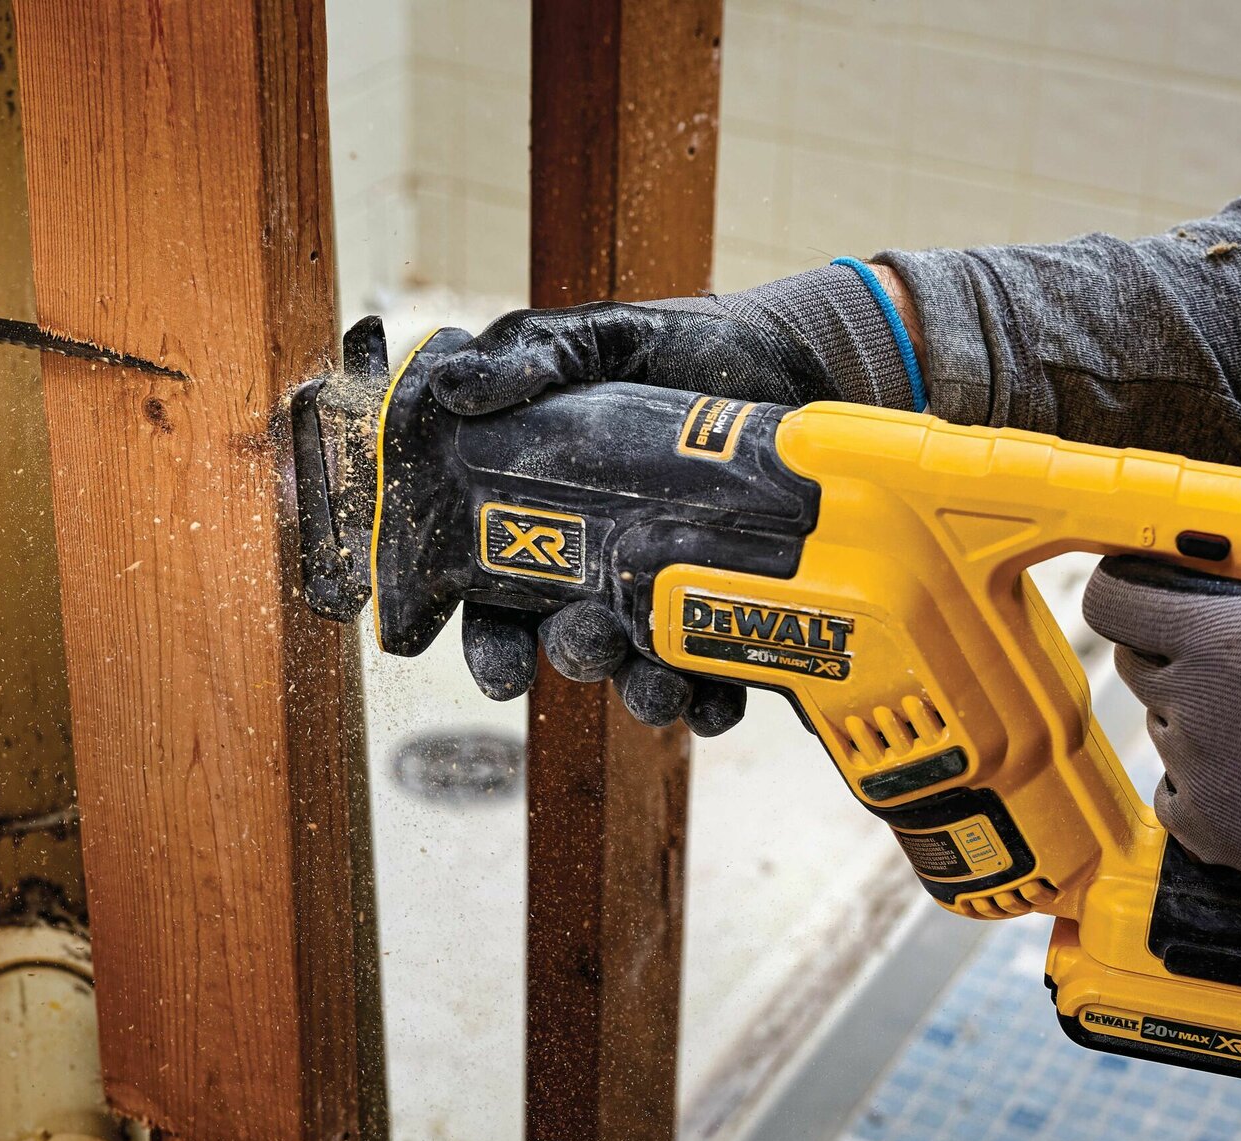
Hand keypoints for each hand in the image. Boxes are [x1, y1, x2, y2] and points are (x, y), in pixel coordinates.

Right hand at [433, 263, 921, 733]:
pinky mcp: (731, 603)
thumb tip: (452, 387)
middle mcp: (598, 570)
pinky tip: (718, 701)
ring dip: (642, 691)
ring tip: (660, 689)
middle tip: (591, 641)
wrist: (787, 353)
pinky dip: (714, 700)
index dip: (491, 645)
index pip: (496, 600)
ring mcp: (665, 590)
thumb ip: (526, 354)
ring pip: (639, 669)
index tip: (502, 672)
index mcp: (544, 522)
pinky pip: (717, 673)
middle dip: (575, 655)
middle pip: (567, 642)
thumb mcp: (593, 339)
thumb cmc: (674, 349)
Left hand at [1081, 523, 1240, 979]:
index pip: (1115, 596)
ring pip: (1165, 722)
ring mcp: (1194, 774)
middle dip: (1176, 641)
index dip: (1132, 582)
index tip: (1158, 580)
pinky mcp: (1208, 834)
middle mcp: (1192, 705)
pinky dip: (1208, 777)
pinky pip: (1178, 789)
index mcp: (1226, 639)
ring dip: (1201, 710)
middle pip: (1138, 656)